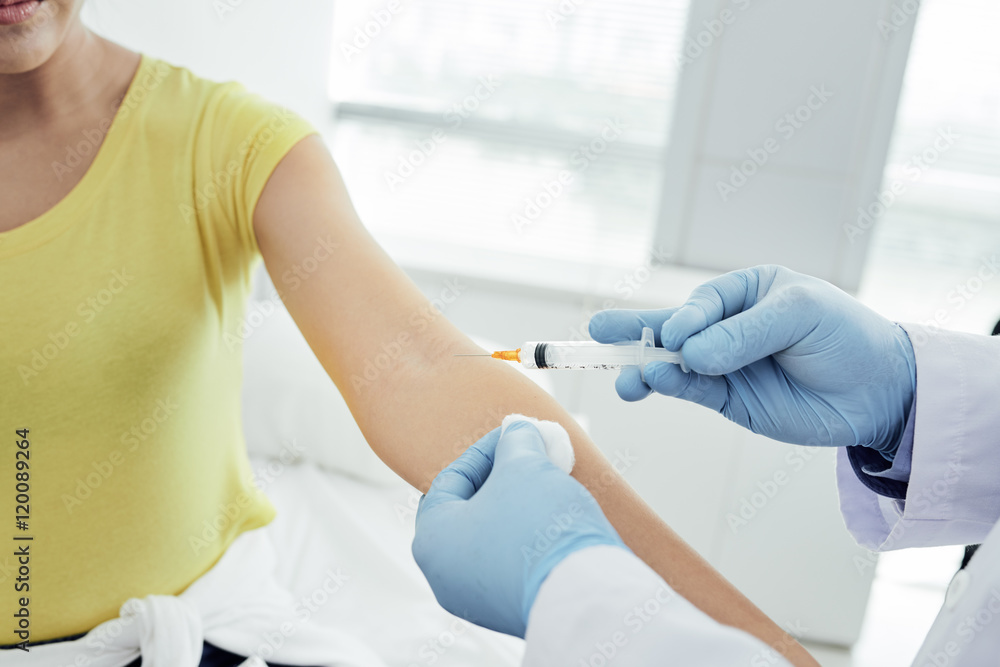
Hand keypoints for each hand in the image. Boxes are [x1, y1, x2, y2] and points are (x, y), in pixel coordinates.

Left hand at [412, 421, 625, 637]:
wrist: (583, 595)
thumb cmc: (540, 528)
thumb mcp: (524, 466)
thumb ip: (515, 441)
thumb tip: (517, 432)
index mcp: (431, 539)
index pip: (452, 479)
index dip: (487, 450)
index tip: (515, 435)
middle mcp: (443, 576)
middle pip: (469, 510)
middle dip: (501, 480)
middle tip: (530, 459)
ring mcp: (475, 600)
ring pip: (491, 539)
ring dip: (516, 509)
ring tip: (546, 486)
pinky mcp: (508, 612)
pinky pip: (511, 565)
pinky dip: (527, 541)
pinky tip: (553, 523)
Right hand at [588, 265, 916, 455]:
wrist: (880, 392)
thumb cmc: (845, 336)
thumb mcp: (801, 316)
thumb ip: (744, 334)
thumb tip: (691, 355)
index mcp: (745, 292)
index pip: (701, 303)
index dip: (684, 319)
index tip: (676, 335)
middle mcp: (727, 327)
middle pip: (671, 327)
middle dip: (634, 331)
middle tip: (596, 332)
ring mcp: (724, 365)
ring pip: (673, 364)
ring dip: (645, 369)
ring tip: (623, 378)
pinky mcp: (729, 400)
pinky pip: (692, 391)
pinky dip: (670, 389)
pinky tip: (655, 386)